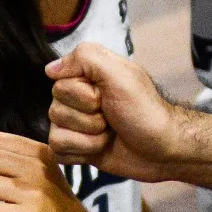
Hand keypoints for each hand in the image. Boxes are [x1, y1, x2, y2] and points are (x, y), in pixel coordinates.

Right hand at [46, 45, 185, 180]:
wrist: (162, 149)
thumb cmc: (146, 111)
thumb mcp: (120, 75)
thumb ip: (85, 58)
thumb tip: (49, 69)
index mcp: (86, 76)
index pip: (59, 84)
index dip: (84, 96)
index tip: (106, 97)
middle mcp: (77, 98)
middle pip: (55, 110)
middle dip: (88, 119)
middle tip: (111, 118)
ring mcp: (76, 124)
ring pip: (56, 133)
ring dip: (89, 139)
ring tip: (109, 134)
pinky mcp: (76, 148)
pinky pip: (59, 152)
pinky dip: (82, 153)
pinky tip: (100, 149)